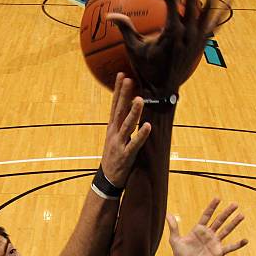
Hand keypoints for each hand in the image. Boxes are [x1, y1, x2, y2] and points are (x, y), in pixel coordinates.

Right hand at [100, 73, 150, 187]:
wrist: (107, 180)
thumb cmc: (114, 157)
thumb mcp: (115, 138)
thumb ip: (122, 124)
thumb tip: (131, 108)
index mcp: (111, 128)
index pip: (114, 106)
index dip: (117, 90)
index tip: (121, 75)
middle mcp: (114, 133)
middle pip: (119, 111)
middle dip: (124, 95)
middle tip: (129, 79)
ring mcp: (119, 144)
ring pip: (127, 126)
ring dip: (134, 112)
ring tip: (140, 99)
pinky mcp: (126, 155)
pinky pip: (135, 144)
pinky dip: (141, 135)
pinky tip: (148, 126)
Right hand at [107, 0, 227, 95]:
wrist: (164, 91)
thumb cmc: (147, 70)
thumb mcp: (134, 50)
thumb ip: (125, 29)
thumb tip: (109, 16)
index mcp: (172, 32)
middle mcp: (188, 33)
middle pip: (193, 0)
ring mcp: (198, 39)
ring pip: (209, 10)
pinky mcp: (202, 44)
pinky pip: (214, 24)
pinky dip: (221, 11)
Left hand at [168, 198, 247, 255]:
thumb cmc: (180, 254)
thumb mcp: (175, 240)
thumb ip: (173, 227)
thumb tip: (167, 214)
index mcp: (198, 229)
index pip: (207, 215)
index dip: (212, 207)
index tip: (217, 198)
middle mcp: (208, 234)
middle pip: (219, 220)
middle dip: (227, 212)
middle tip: (235, 204)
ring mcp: (214, 242)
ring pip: (226, 230)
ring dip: (234, 223)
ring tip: (242, 215)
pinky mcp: (219, 252)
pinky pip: (230, 247)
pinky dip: (238, 244)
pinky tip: (245, 240)